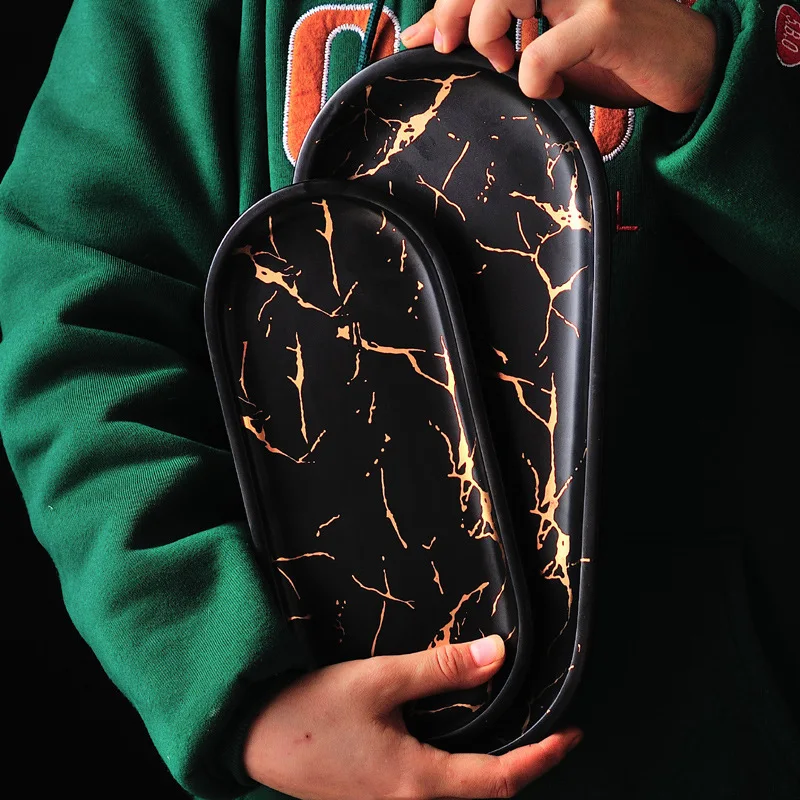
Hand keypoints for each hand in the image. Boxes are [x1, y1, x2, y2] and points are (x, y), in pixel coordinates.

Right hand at [244, 635, 581, 798]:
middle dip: (522, 766)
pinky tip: (458, 736)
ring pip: (458, 795)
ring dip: (491, 769)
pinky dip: (460, 767)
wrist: (250, 736)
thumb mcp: (379, 680)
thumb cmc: (311, 710)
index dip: (542, 758)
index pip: (500, 780)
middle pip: (484, 794)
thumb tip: (498, 655)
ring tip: (513, 731)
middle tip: (547, 731)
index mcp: (417, 782)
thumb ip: (441, 670)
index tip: (571, 735)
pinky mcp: (376, 794)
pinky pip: (432, 788)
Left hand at [400, 0, 716, 111]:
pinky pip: (544, 49)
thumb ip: (498, 34)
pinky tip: (545, 88)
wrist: (689, 68)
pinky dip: (531, 76)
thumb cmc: (617, 56)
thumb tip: (433, 34)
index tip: (427, 36)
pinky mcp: (610, 19)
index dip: (446, 3)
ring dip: (488, 32)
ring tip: (504, 63)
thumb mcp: (548, 43)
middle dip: (454, 8)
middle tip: (451, 46)